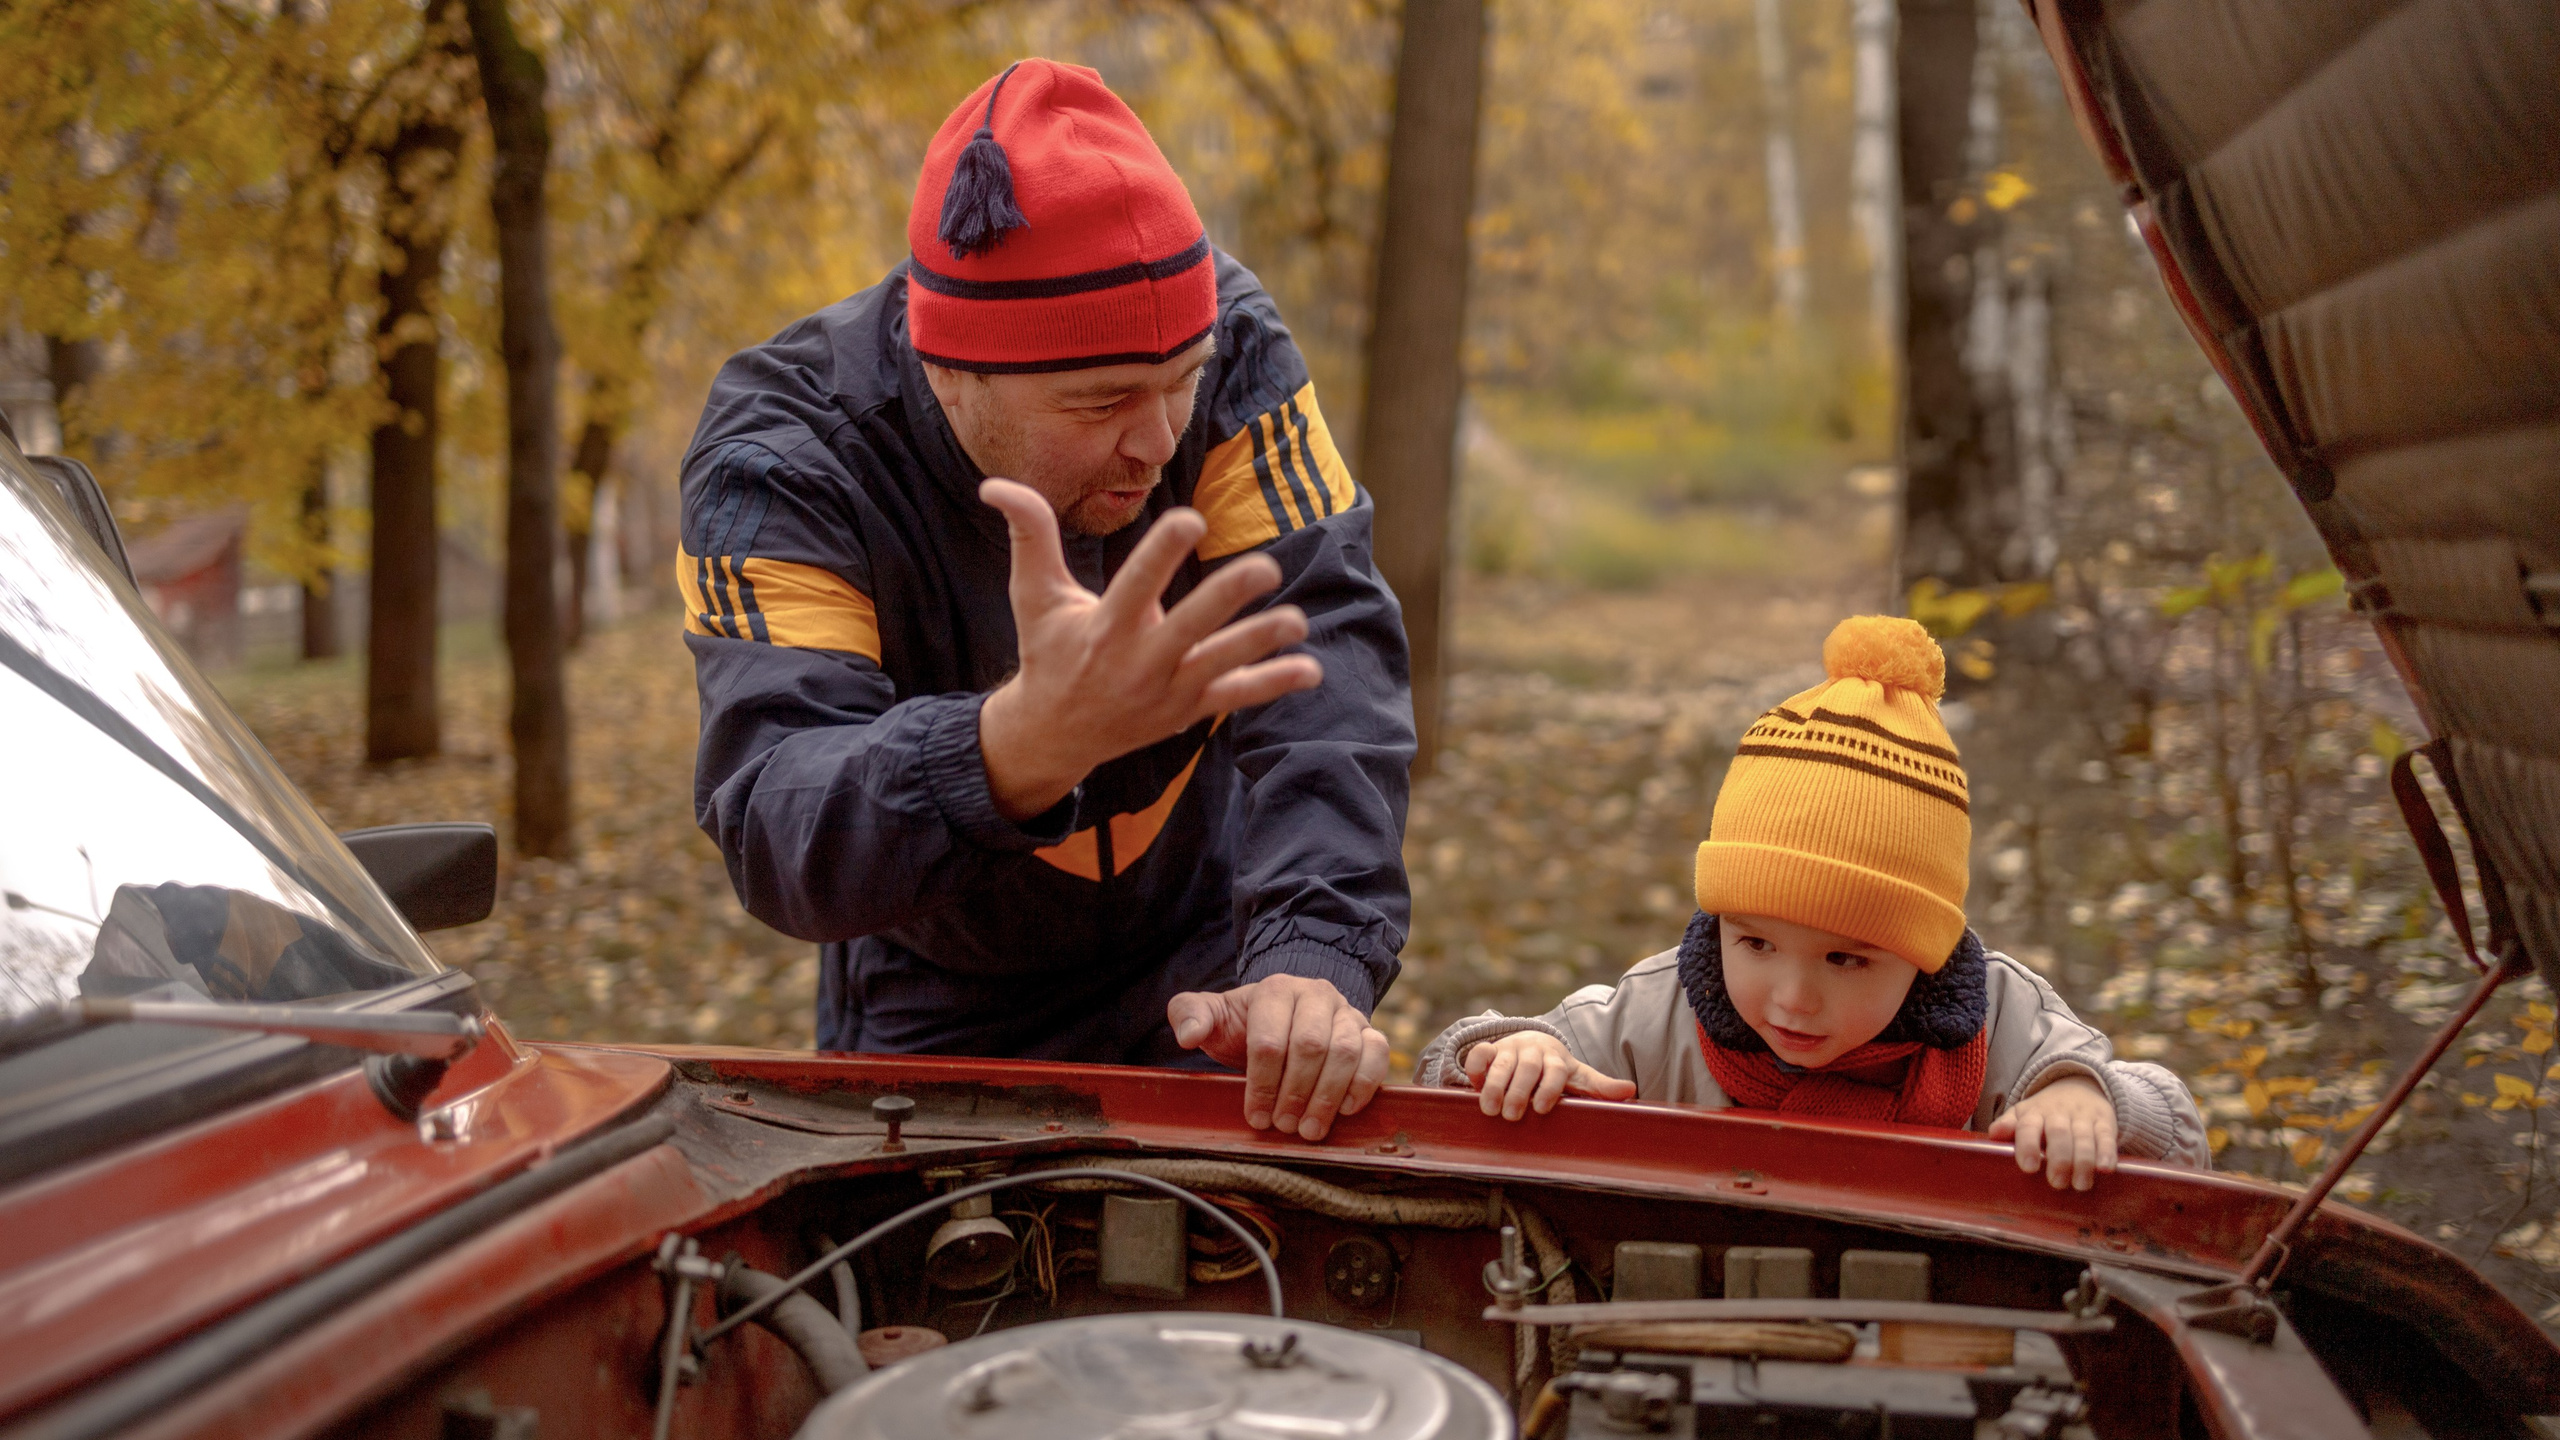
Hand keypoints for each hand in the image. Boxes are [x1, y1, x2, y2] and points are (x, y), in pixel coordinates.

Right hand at [976, 479, 1321, 820]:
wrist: (1054, 734)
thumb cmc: (1048, 651)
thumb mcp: (1033, 595)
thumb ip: (1029, 535)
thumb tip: (995, 484)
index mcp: (1104, 628)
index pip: (1136, 584)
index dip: (1163, 552)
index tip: (1191, 518)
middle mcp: (1138, 662)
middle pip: (1189, 627)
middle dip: (1226, 599)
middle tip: (1265, 567)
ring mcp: (1166, 691)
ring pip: (1220, 664)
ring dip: (1260, 644)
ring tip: (1296, 620)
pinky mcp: (1187, 711)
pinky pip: (1235, 697)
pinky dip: (1271, 684)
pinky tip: (1309, 670)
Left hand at [1167, 975, 1388, 1140]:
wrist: (1289, 1018)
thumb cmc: (1248, 1024)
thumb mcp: (1215, 1017)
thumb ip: (1190, 1014)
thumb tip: (1188, 1034)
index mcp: (1276, 990)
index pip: (1268, 1039)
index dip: (1261, 1084)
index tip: (1255, 1116)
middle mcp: (1316, 995)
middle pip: (1310, 1047)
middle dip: (1294, 1094)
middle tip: (1283, 1127)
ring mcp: (1347, 1012)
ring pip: (1345, 1052)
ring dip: (1326, 1097)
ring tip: (1309, 1129)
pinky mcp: (1370, 1031)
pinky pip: (1377, 1054)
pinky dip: (1363, 1084)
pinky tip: (1345, 1110)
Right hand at [1462, 1031, 1636, 1119]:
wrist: (1532, 1042)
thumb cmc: (1556, 1069)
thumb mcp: (1577, 1077)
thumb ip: (1599, 1086)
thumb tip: (1630, 1090)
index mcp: (1557, 1059)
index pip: (1556, 1070)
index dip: (1549, 1088)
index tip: (1542, 1109)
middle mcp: (1534, 1050)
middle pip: (1527, 1067)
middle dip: (1518, 1091)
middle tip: (1512, 1116)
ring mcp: (1511, 1048)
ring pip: (1502, 1062)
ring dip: (1494, 1085)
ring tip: (1490, 1109)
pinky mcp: (1490, 1049)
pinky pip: (1480, 1052)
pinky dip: (1475, 1066)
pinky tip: (1472, 1083)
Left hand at [1989, 1074, 2118, 1189]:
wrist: (2078, 1087)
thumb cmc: (2044, 1113)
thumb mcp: (2023, 1114)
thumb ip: (2008, 1125)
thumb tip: (1994, 1134)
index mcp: (2034, 1113)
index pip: (2028, 1126)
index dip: (2028, 1145)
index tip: (2029, 1167)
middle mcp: (2058, 1114)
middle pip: (2059, 1133)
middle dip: (2059, 1158)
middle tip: (2056, 1182)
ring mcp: (2083, 1117)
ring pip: (2084, 1137)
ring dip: (2083, 1161)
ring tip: (2080, 1184)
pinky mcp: (2104, 1122)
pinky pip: (2107, 1136)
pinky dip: (2107, 1152)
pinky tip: (2105, 1168)